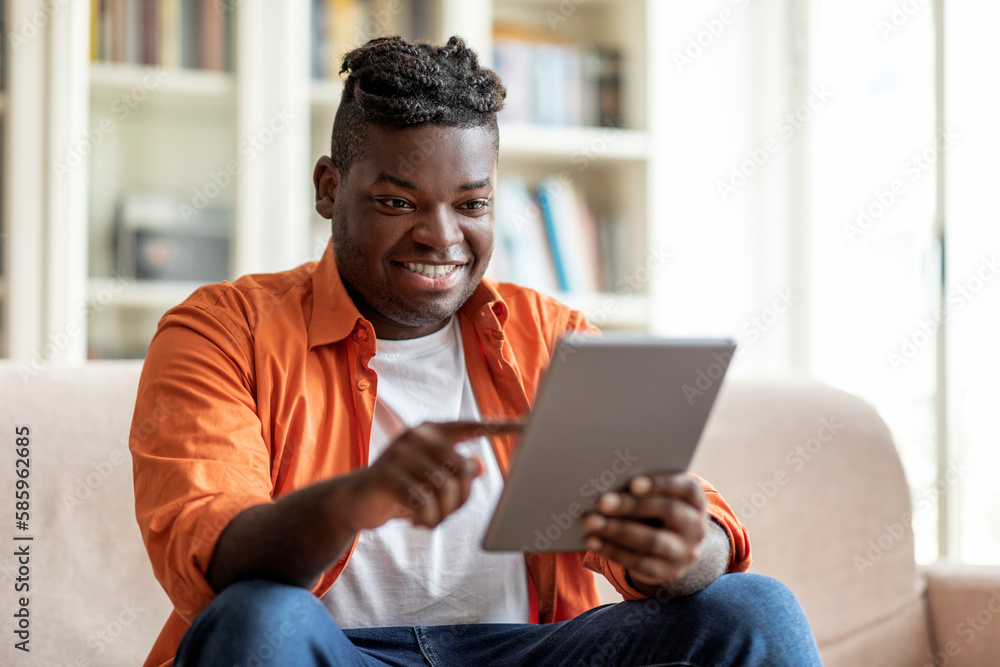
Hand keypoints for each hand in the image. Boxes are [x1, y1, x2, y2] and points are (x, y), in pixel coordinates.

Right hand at [342, 421, 521, 530]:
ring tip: (430, 520)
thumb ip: (453, 469)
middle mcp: (417, 436)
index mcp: (431, 431)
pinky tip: (417, 523)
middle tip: (444, 514)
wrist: (354, 500)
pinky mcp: (387, 476)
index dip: (500, 427)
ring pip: (444, 488)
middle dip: (459, 499)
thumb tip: (478, 466)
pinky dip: (427, 519)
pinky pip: (424, 503)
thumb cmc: (400, 487)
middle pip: (462, 468)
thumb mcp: (428, 477)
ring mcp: (400, 454)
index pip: (472, 426)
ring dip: (442, 514)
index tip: (528, 426)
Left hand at [583, 472, 707, 588]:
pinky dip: (613, 550)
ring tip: (589, 520)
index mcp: (695, 499)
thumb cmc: (658, 507)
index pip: (684, 487)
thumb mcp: (660, 495)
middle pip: (667, 511)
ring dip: (617, 530)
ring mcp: (685, 551)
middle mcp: (696, 526)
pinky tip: (592, 540)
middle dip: (631, 505)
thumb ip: (642, 487)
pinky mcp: (668, 571)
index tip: (632, 483)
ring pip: (652, 540)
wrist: (677, 545)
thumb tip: (607, 482)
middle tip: (601, 500)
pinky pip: (640, 562)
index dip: (660, 484)